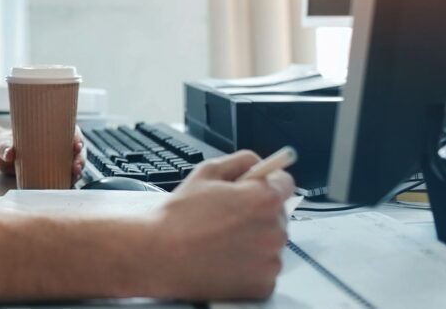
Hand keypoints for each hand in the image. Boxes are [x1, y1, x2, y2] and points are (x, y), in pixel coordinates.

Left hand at [0, 126, 86, 182]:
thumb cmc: (2, 145)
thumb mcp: (2, 145)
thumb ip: (4, 148)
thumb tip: (9, 154)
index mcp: (49, 131)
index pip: (70, 131)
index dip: (77, 137)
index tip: (76, 145)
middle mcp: (55, 144)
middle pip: (75, 149)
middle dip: (80, 158)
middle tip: (76, 166)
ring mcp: (54, 158)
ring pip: (73, 163)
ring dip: (77, 170)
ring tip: (74, 176)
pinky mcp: (51, 172)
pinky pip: (64, 176)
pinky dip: (69, 180)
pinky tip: (68, 185)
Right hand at [146, 150, 294, 300]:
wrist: (160, 255)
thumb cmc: (180, 216)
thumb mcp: (207, 172)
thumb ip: (241, 161)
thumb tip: (259, 164)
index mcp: (264, 199)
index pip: (286, 183)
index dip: (267, 182)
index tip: (255, 188)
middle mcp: (275, 231)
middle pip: (278, 214)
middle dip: (258, 212)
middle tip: (227, 216)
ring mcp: (271, 262)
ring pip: (271, 242)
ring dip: (254, 239)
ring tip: (222, 239)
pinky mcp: (263, 285)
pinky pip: (264, 268)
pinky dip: (250, 265)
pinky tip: (225, 258)